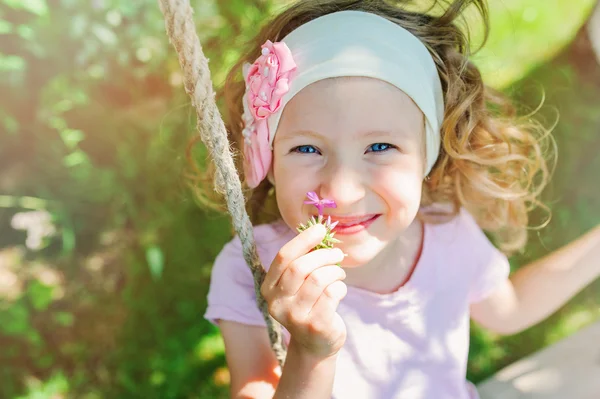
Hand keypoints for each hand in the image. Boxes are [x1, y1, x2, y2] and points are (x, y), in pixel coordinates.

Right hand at [261, 223, 346, 358]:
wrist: (316, 344)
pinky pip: (332, 293)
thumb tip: (318, 231)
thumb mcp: (298, 284)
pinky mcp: (315, 326)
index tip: (320, 229)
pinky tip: (340, 290)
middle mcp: (277, 303)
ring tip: (339, 274)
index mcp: (269, 288)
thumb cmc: (310, 304)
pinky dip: (341, 287)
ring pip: (319, 279)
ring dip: (335, 271)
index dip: (303, 240)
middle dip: (324, 255)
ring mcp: (295, 317)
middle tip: (337, 254)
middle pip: (300, 267)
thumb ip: (302, 261)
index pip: (283, 257)